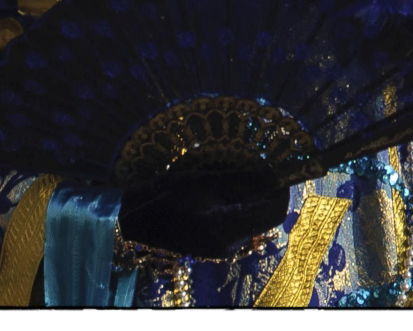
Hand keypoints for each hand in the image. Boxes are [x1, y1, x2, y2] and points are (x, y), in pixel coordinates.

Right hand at [118, 170, 290, 259]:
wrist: (129, 221)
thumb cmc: (164, 196)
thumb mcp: (205, 181)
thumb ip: (243, 181)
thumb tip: (275, 175)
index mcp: (226, 229)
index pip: (273, 211)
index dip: (282, 188)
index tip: (280, 165)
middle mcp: (228, 244)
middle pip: (265, 217)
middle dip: (269, 191)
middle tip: (260, 164)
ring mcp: (220, 248)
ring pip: (253, 220)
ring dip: (254, 197)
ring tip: (240, 173)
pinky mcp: (212, 246)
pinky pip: (238, 225)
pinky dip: (240, 206)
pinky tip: (225, 189)